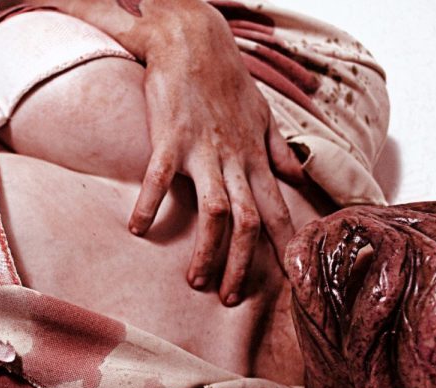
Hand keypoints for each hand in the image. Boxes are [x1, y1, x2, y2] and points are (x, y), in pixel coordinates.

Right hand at [127, 4, 302, 305]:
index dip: (284, 245)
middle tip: (229, 298)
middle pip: (247, 221)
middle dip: (241, 263)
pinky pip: (160, 178)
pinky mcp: (170, 137)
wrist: (194, 42)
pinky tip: (137, 228)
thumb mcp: (262, 114)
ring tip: (194, 281)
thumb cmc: (226, 79)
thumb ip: (279, 149)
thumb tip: (298, 176)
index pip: (275, 209)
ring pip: (214, 210)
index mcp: (254, 157)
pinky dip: (150, 205)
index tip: (291, 278)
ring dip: (206, 249)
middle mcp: (233, 159)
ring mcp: (202, 150)